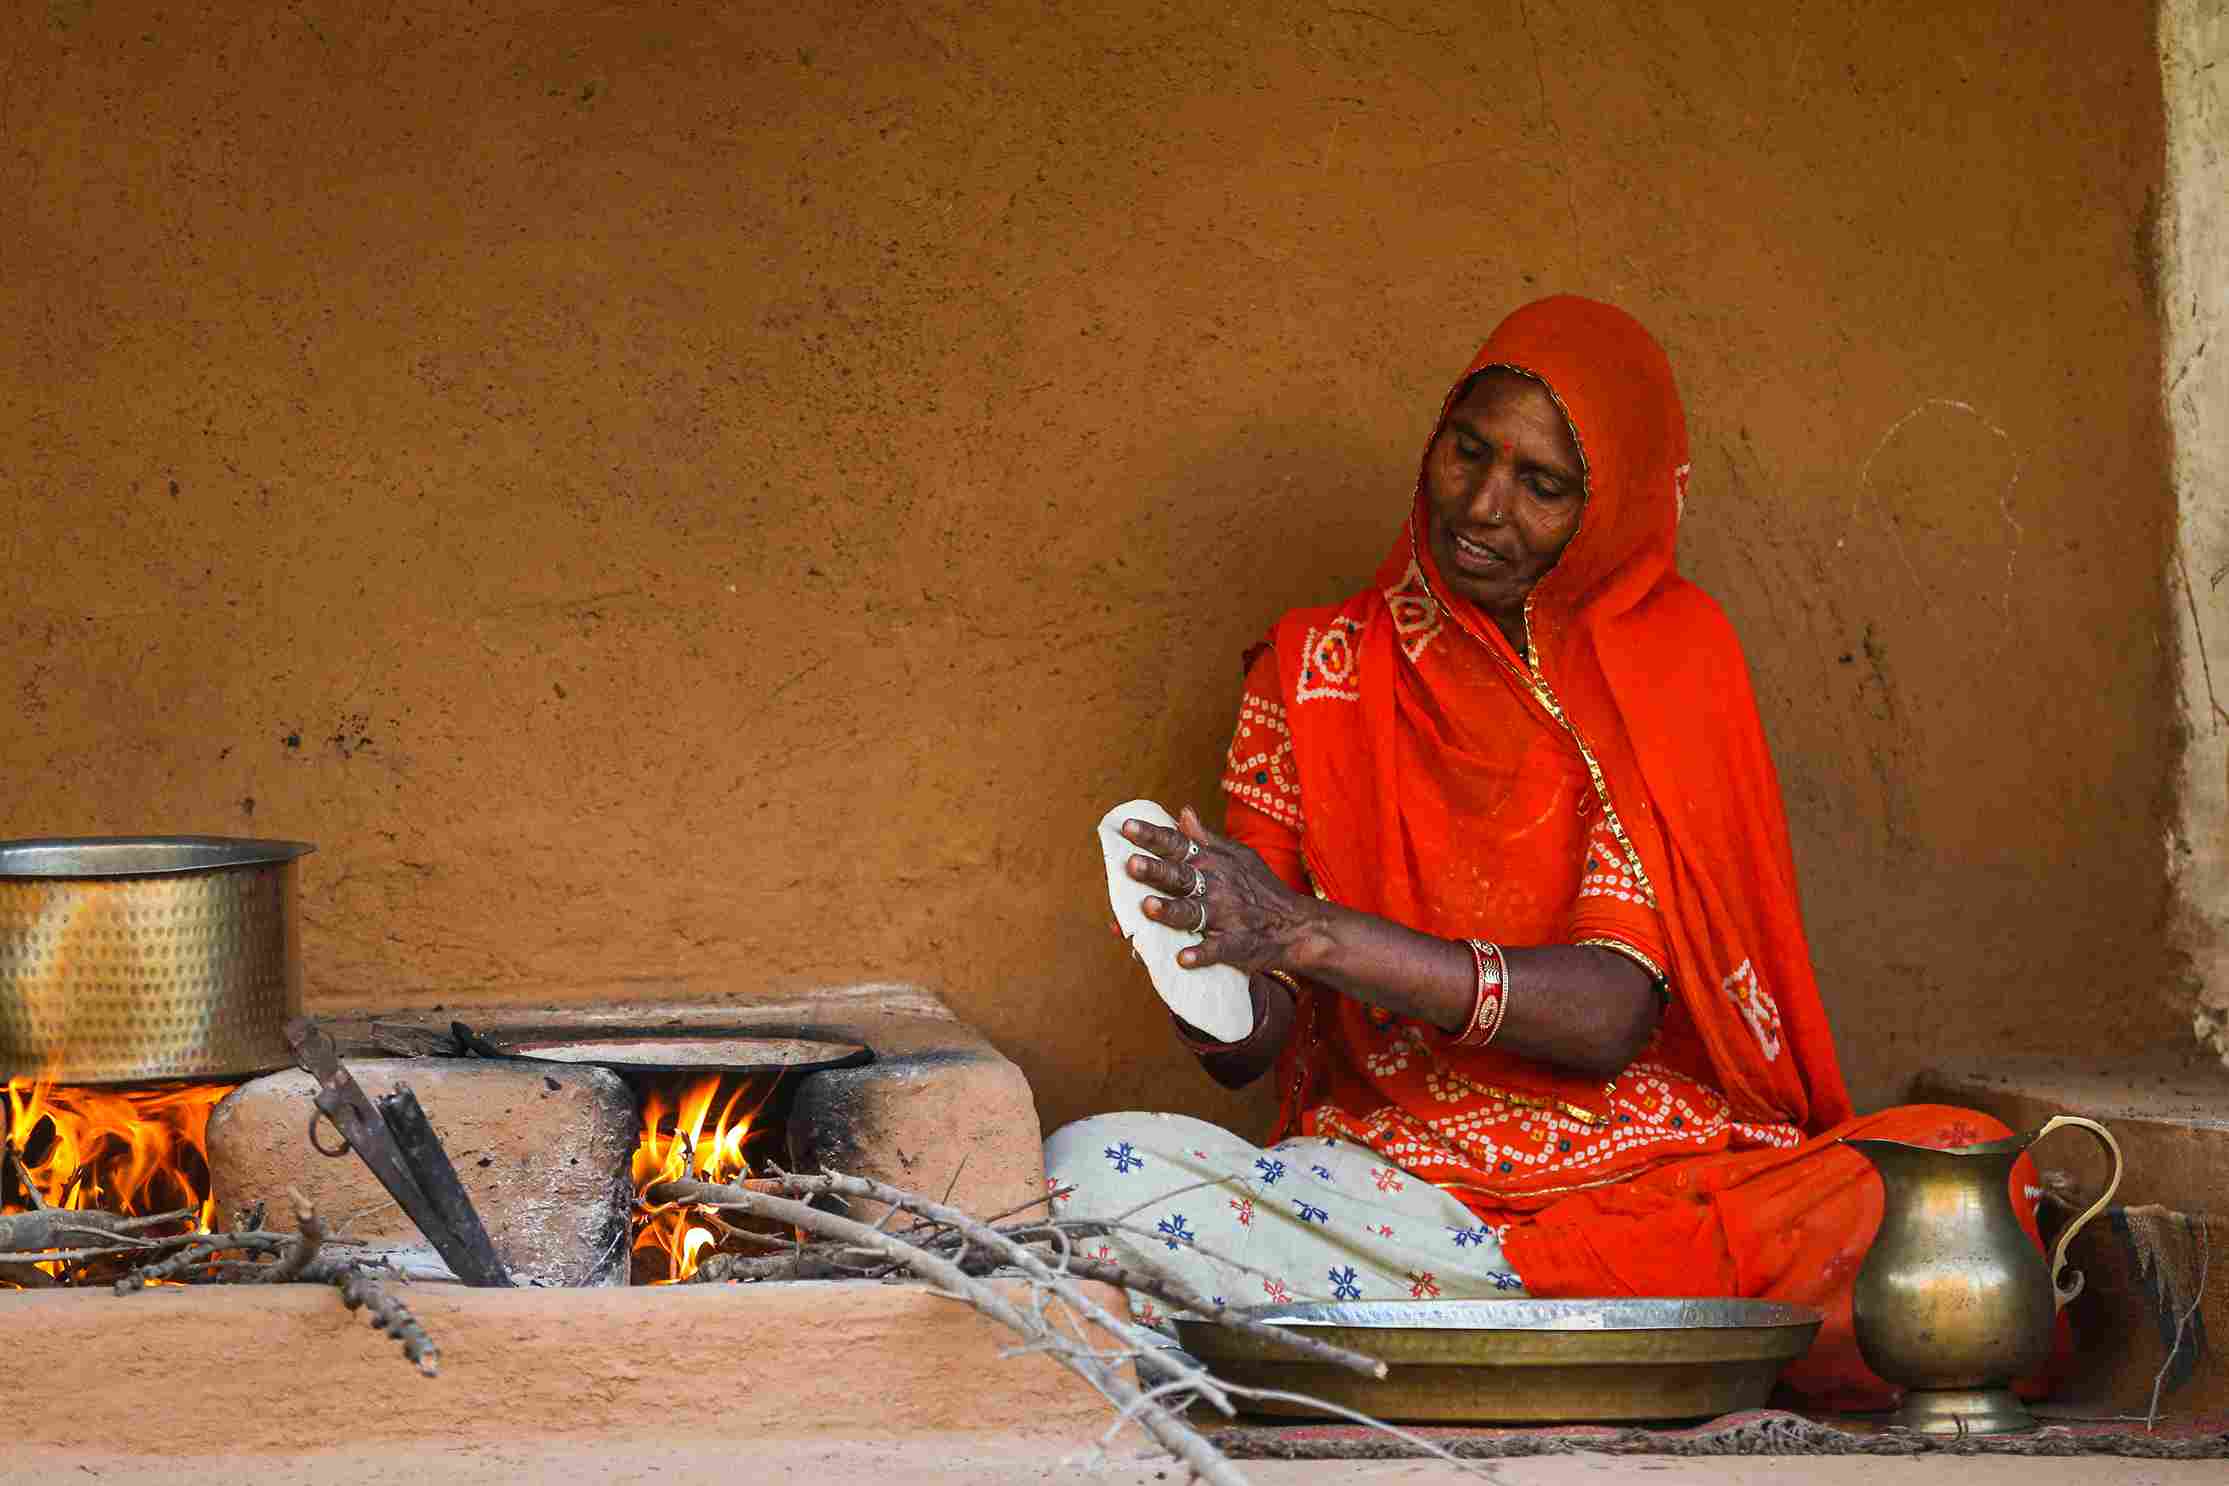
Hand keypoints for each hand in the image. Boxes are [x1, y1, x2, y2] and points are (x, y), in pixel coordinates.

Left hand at [1122, 806, 1323, 973]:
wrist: (1296, 926)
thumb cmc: (1261, 889)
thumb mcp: (1238, 856)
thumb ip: (1206, 838)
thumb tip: (1182, 812)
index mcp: (1212, 863)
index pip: (1178, 845)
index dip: (1153, 836)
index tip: (1127, 827)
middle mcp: (1216, 887)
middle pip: (1180, 877)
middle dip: (1156, 871)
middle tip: (1131, 864)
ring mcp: (1225, 917)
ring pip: (1193, 913)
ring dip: (1171, 910)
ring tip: (1148, 907)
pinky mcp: (1236, 946)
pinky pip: (1217, 950)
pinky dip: (1201, 954)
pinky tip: (1182, 959)